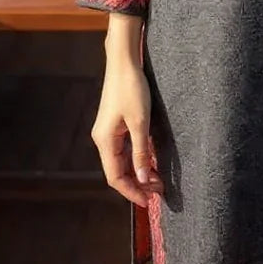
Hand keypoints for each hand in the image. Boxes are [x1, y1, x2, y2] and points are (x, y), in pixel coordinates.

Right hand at [90, 60, 163, 206]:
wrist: (124, 62)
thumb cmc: (131, 88)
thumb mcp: (140, 122)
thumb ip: (141, 151)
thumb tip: (141, 178)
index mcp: (105, 140)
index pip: (115, 177)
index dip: (131, 192)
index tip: (148, 202)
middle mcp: (103, 138)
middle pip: (118, 170)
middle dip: (137, 183)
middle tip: (159, 190)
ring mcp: (109, 131)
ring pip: (122, 160)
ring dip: (138, 171)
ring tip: (157, 178)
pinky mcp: (116, 123)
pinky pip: (125, 147)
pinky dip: (137, 157)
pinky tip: (151, 160)